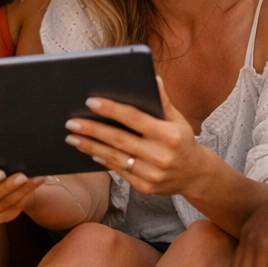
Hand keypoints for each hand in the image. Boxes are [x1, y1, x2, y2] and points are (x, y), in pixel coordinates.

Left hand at [63, 78, 203, 195]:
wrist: (196, 175)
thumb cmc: (183, 141)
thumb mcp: (178, 120)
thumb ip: (164, 101)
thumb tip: (153, 78)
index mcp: (169, 135)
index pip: (134, 119)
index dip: (111, 110)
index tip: (91, 102)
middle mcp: (161, 155)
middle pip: (119, 140)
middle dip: (92, 130)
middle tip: (71, 122)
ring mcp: (153, 174)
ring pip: (115, 158)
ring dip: (90, 147)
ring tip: (72, 137)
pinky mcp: (145, 187)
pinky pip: (119, 172)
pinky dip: (103, 161)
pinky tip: (90, 152)